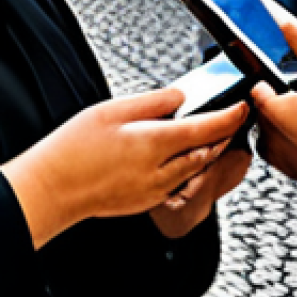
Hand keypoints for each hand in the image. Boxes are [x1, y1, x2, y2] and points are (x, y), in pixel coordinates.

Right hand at [1, 88, 248, 249]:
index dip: (229, 118)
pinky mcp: (148, 201)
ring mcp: (156, 190)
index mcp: (153, 143)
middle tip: (230, 117)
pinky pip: (179, 183)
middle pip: (207, 152)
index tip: (240, 107)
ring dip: (207, 151)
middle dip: (223, 135)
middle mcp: (161, 171)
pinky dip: (188, 166)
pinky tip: (176, 155)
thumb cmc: (75, 148)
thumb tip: (179, 95)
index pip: (206, 129)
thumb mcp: (112, 110)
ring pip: (196, 169)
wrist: (56, 186)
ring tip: (208, 133)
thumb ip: (151, 102)